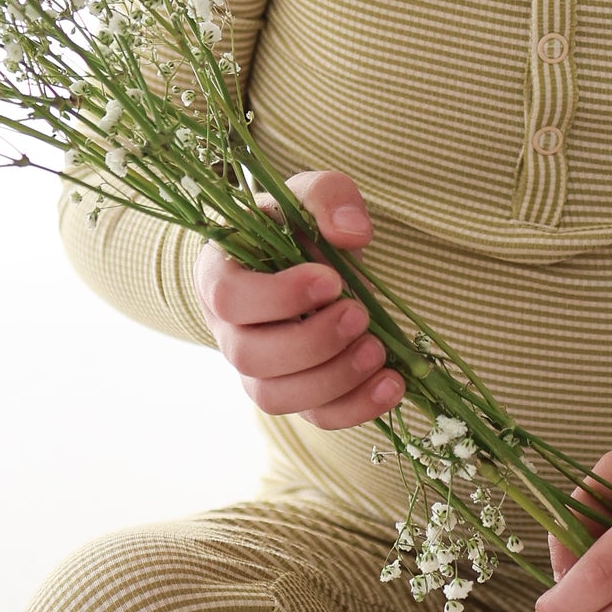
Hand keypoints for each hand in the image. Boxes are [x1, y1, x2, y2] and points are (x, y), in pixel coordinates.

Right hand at [196, 167, 408, 433]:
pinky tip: (392, 383)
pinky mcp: (294, 393)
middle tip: (360, 314)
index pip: (229, 298)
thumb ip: (328, 197)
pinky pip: (315, 417)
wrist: (307, 261)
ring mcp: (258, 370)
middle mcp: (228, 330)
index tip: (332, 280)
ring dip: (333, 379)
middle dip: (312, 342)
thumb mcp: (308, 195)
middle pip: (250, 356)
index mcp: (219, 275)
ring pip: (277, 397)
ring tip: (378, 349)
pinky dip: (356, 408)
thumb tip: (353, 234)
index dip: (278, 297)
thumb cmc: (295, 226)